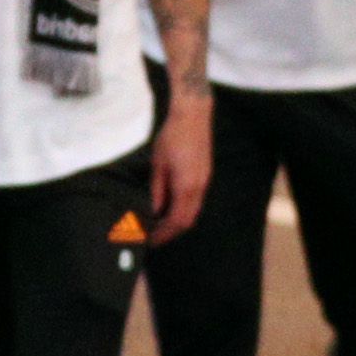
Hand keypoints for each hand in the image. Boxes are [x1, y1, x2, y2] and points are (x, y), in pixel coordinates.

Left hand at [146, 87, 211, 239]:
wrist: (193, 116)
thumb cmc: (172, 137)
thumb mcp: (158, 164)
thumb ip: (157, 190)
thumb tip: (154, 211)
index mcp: (186, 187)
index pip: (176, 220)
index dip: (163, 233)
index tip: (150, 239)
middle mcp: (199, 188)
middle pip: (187, 221)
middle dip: (171, 232)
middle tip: (154, 237)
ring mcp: (204, 182)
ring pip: (193, 212)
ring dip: (177, 222)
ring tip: (160, 225)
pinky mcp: (205, 175)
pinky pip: (196, 201)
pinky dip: (183, 210)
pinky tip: (170, 207)